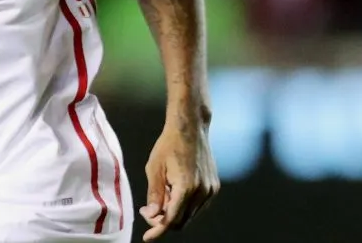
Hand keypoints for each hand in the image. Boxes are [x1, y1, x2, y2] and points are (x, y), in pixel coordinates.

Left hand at [139, 115, 218, 239]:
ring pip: (190, 215)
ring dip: (174, 213)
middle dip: (163, 221)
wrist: (191, 128)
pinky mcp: (214, 187)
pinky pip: (197, 206)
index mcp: (186, 187)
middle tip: (148, 210)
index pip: (171, 220)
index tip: (147, 237)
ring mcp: (210, 190)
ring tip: (161, 196)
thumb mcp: (154, 168)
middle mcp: (201, 192)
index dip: (158, 230)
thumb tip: (152, 215)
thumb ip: (154, 194)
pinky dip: (184, 206)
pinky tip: (173, 192)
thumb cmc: (169, 144)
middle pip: (181, 221)